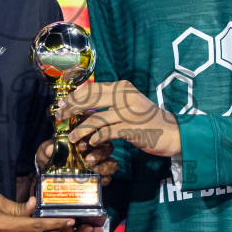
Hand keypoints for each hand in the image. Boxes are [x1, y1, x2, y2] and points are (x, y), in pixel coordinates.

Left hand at [34, 139, 119, 183]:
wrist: (48, 175)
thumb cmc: (49, 157)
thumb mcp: (45, 151)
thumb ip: (47, 149)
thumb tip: (50, 149)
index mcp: (84, 137)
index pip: (94, 132)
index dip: (91, 137)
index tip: (79, 144)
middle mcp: (96, 147)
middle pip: (107, 146)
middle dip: (100, 152)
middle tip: (88, 159)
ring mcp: (100, 162)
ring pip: (112, 161)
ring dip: (105, 166)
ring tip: (93, 169)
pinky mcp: (101, 176)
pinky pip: (109, 177)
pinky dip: (104, 177)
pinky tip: (96, 177)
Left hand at [58, 80, 181, 157]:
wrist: (172, 132)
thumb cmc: (147, 119)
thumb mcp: (129, 103)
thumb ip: (109, 101)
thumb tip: (82, 102)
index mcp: (123, 87)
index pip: (92, 88)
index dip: (74, 96)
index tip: (61, 104)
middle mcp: (126, 96)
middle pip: (90, 100)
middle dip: (71, 109)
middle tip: (59, 117)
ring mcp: (129, 112)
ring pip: (96, 119)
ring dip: (81, 129)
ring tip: (72, 137)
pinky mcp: (132, 129)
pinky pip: (107, 133)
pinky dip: (96, 139)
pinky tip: (90, 144)